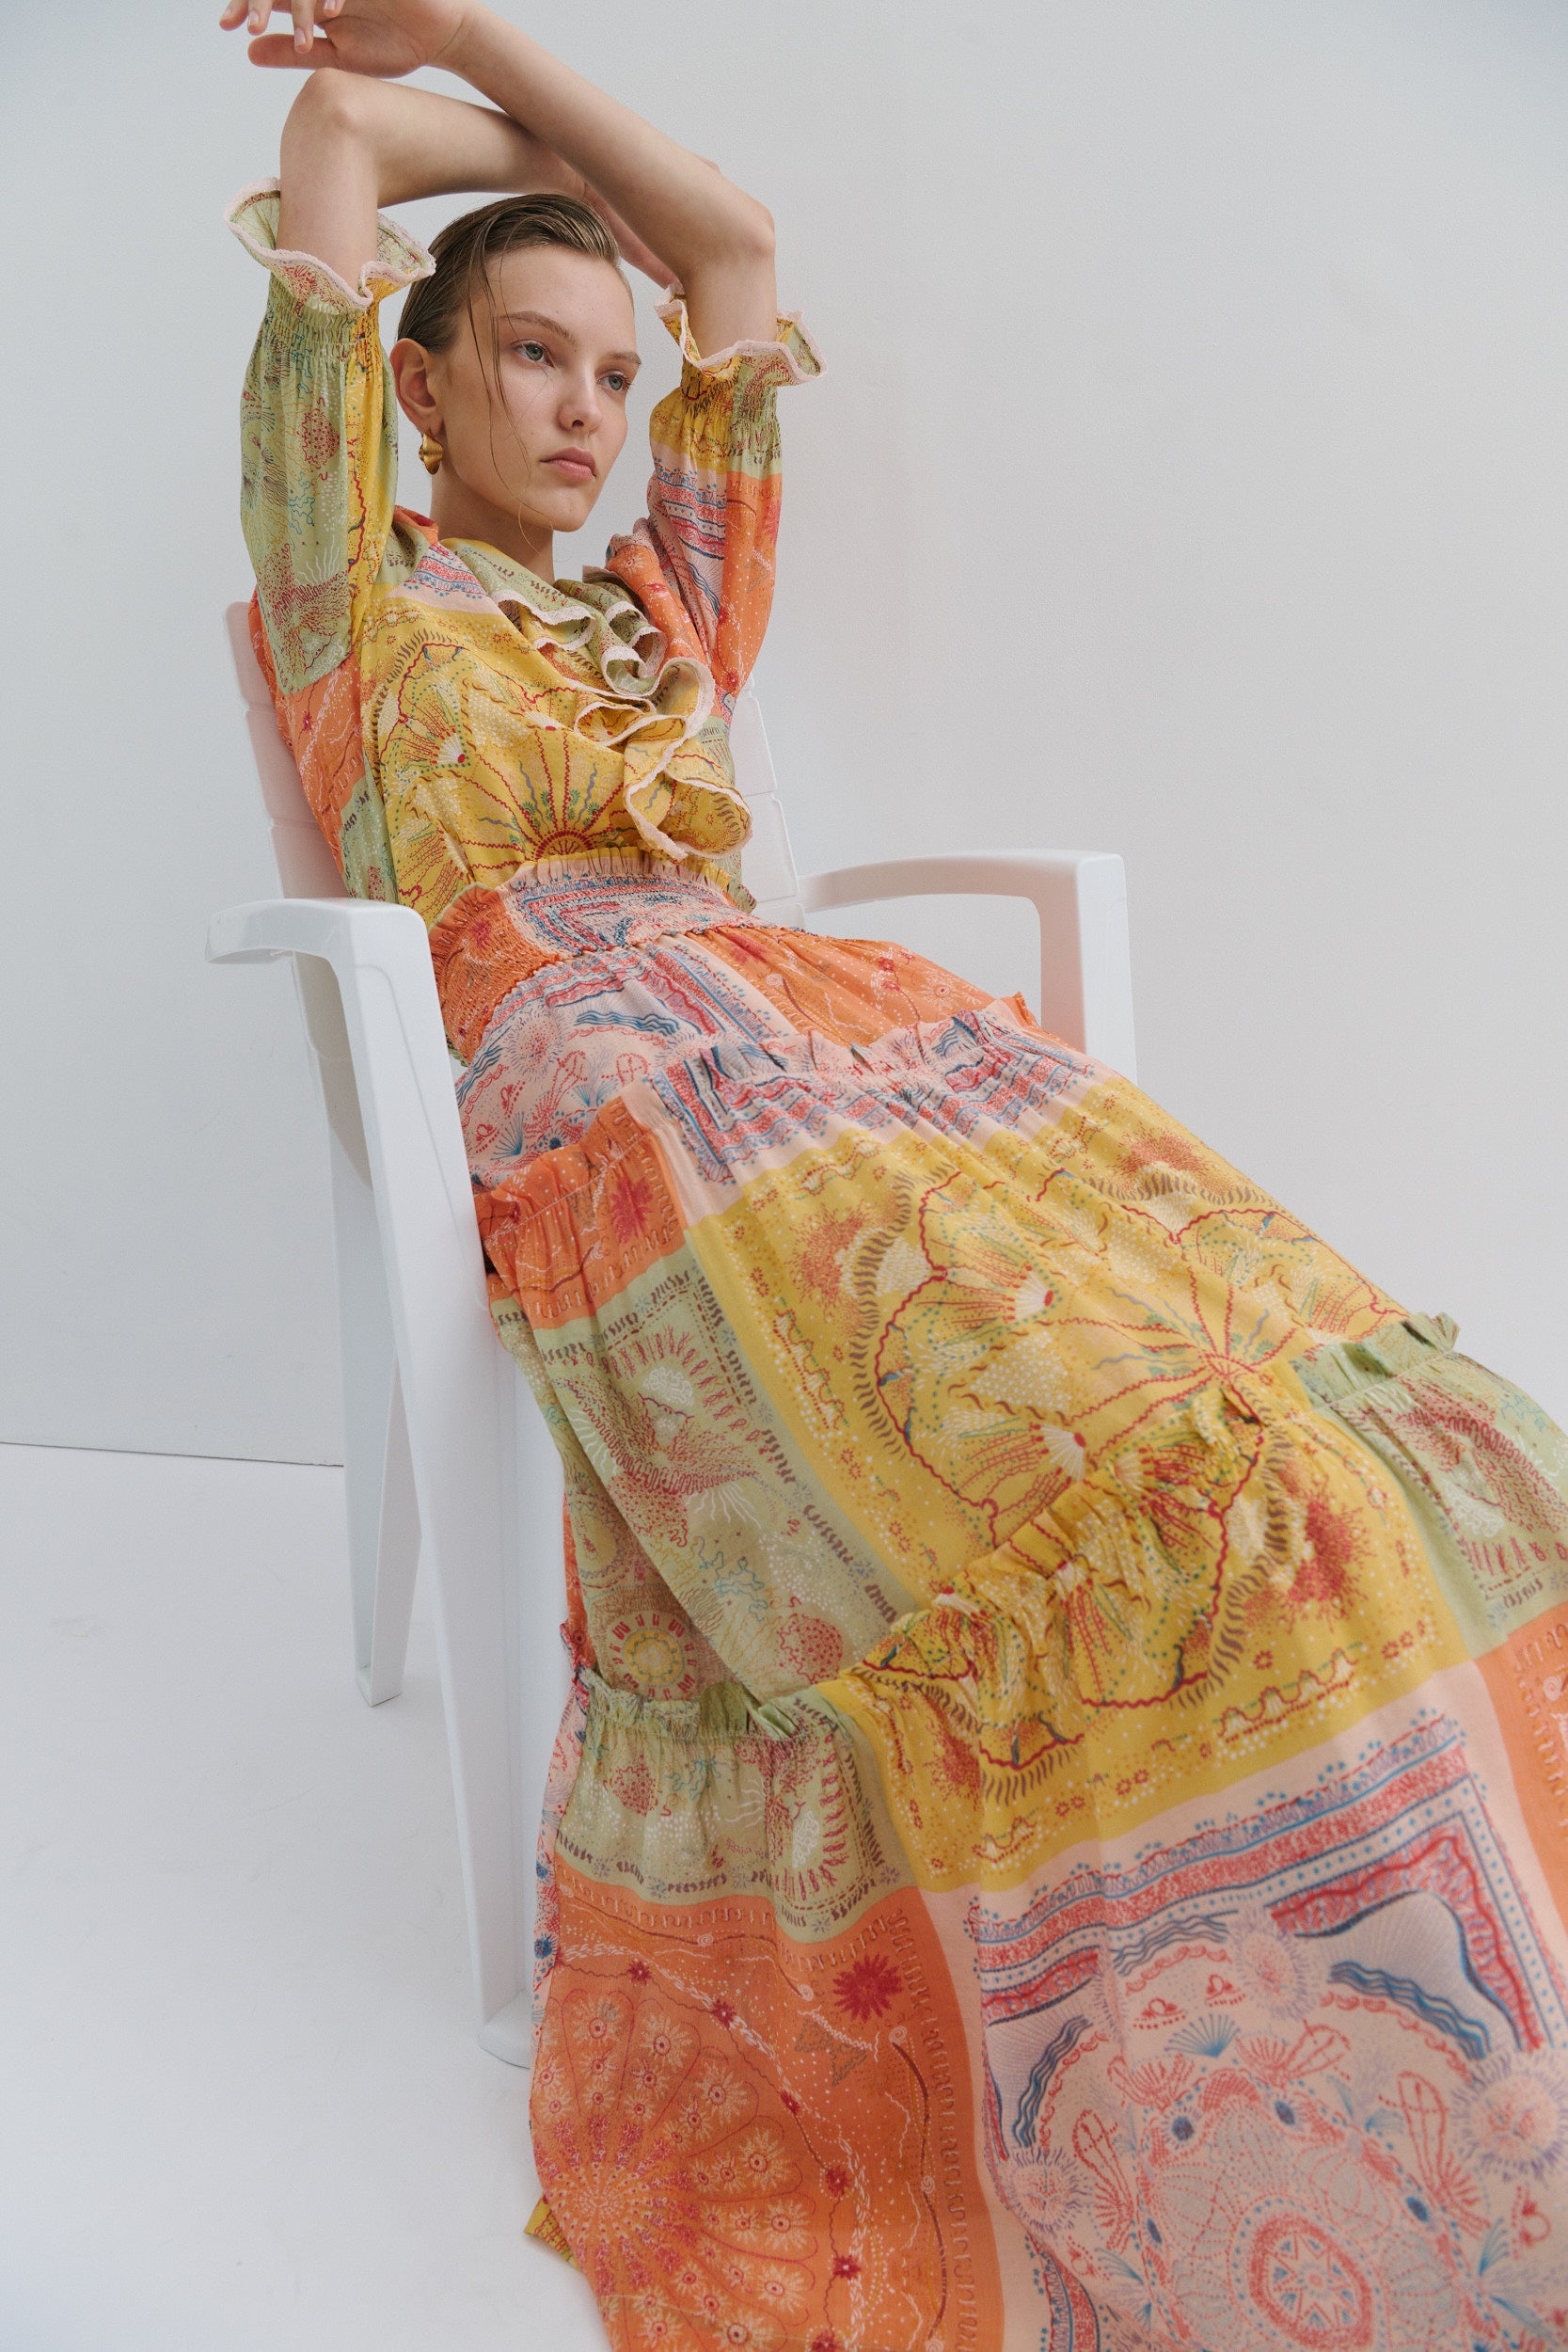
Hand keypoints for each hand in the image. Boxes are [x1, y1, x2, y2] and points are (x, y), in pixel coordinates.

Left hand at [218, 0, 474, 78]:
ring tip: (281, 26)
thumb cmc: (392, 44)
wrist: (440, 34)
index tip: (227, 27)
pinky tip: (329, 12)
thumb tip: (248, 51)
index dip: (245, 6)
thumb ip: (293, 51)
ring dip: (291, 0)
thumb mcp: (339, 57)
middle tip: (243, 23)